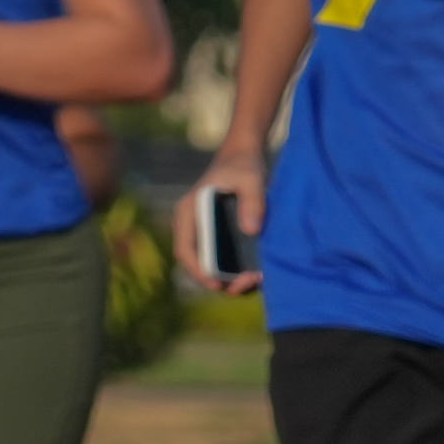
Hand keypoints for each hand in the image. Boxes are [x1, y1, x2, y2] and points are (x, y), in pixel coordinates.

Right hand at [184, 154, 264, 289]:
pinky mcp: (220, 241)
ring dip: (231, 280)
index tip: (217, 284)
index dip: (198, 271)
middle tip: (247, 283)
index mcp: (189, 213)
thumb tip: (251, 230)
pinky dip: (238, 273)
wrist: (245, 159)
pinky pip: (224, 263)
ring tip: (256, 279)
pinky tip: (258, 272)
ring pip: (212, 268)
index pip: (185, 250)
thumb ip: (252, 201)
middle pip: (199, 265)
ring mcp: (206, 236)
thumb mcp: (251, 179)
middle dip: (220, 281)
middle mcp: (193, 228)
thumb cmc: (244, 166)